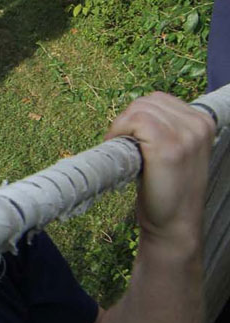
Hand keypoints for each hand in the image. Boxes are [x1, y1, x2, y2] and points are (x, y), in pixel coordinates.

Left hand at [105, 92, 213, 241]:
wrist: (174, 223)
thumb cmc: (168, 189)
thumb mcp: (176, 152)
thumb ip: (166, 129)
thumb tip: (135, 110)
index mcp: (203, 122)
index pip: (159, 99)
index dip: (136, 115)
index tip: (130, 137)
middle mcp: (198, 125)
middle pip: (146, 101)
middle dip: (127, 120)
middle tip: (121, 144)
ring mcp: (186, 135)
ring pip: (139, 109)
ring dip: (121, 126)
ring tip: (122, 148)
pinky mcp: (169, 147)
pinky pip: (136, 121)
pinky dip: (120, 131)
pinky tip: (120, 148)